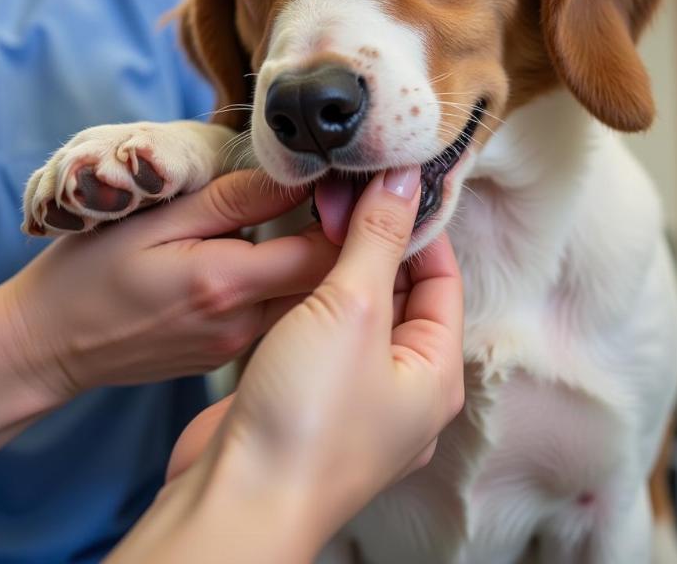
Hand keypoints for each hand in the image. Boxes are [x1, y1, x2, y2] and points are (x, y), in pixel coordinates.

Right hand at [3, 170, 339, 401]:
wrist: (49, 346)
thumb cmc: (89, 274)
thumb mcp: (155, 220)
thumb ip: (232, 199)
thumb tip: (296, 178)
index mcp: (227, 285)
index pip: (324, 252)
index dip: (348, 217)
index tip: (345, 184)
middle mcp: (243, 325)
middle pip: (324, 280)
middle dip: (339, 237)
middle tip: (334, 193)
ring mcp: (236, 347)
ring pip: (302, 299)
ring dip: (310, 260)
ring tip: (304, 218)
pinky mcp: (226, 356)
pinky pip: (274, 315)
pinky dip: (282, 283)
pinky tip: (265, 256)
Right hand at [163, 168, 464, 556]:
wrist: (235, 498)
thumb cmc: (307, 415)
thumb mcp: (351, 309)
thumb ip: (378, 239)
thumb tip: (406, 178)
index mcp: (435, 372)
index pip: (442, 278)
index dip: (417, 227)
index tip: (387, 184)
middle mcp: (402, 387)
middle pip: (400, 294)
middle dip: (374, 243)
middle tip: (342, 195)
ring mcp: (353, 396)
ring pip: (356, 314)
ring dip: (338, 269)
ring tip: (315, 219)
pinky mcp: (310, 399)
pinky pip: (322, 336)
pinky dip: (310, 300)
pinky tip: (288, 270)